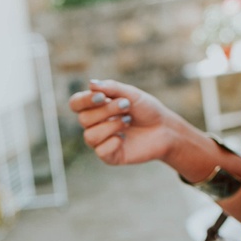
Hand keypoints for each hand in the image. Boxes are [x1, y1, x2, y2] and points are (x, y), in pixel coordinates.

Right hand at [69, 79, 192, 166]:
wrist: (165, 129)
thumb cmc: (147, 110)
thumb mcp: (131, 94)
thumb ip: (111, 88)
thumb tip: (91, 84)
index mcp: (96, 107)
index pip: (76, 104)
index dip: (84, 100)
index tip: (102, 97)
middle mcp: (95, 124)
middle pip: (83, 119)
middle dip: (106, 111)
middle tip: (126, 106)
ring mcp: (101, 141)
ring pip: (89, 136)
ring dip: (111, 126)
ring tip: (127, 121)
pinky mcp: (110, 156)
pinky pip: (100, 151)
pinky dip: (113, 142)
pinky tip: (124, 139)